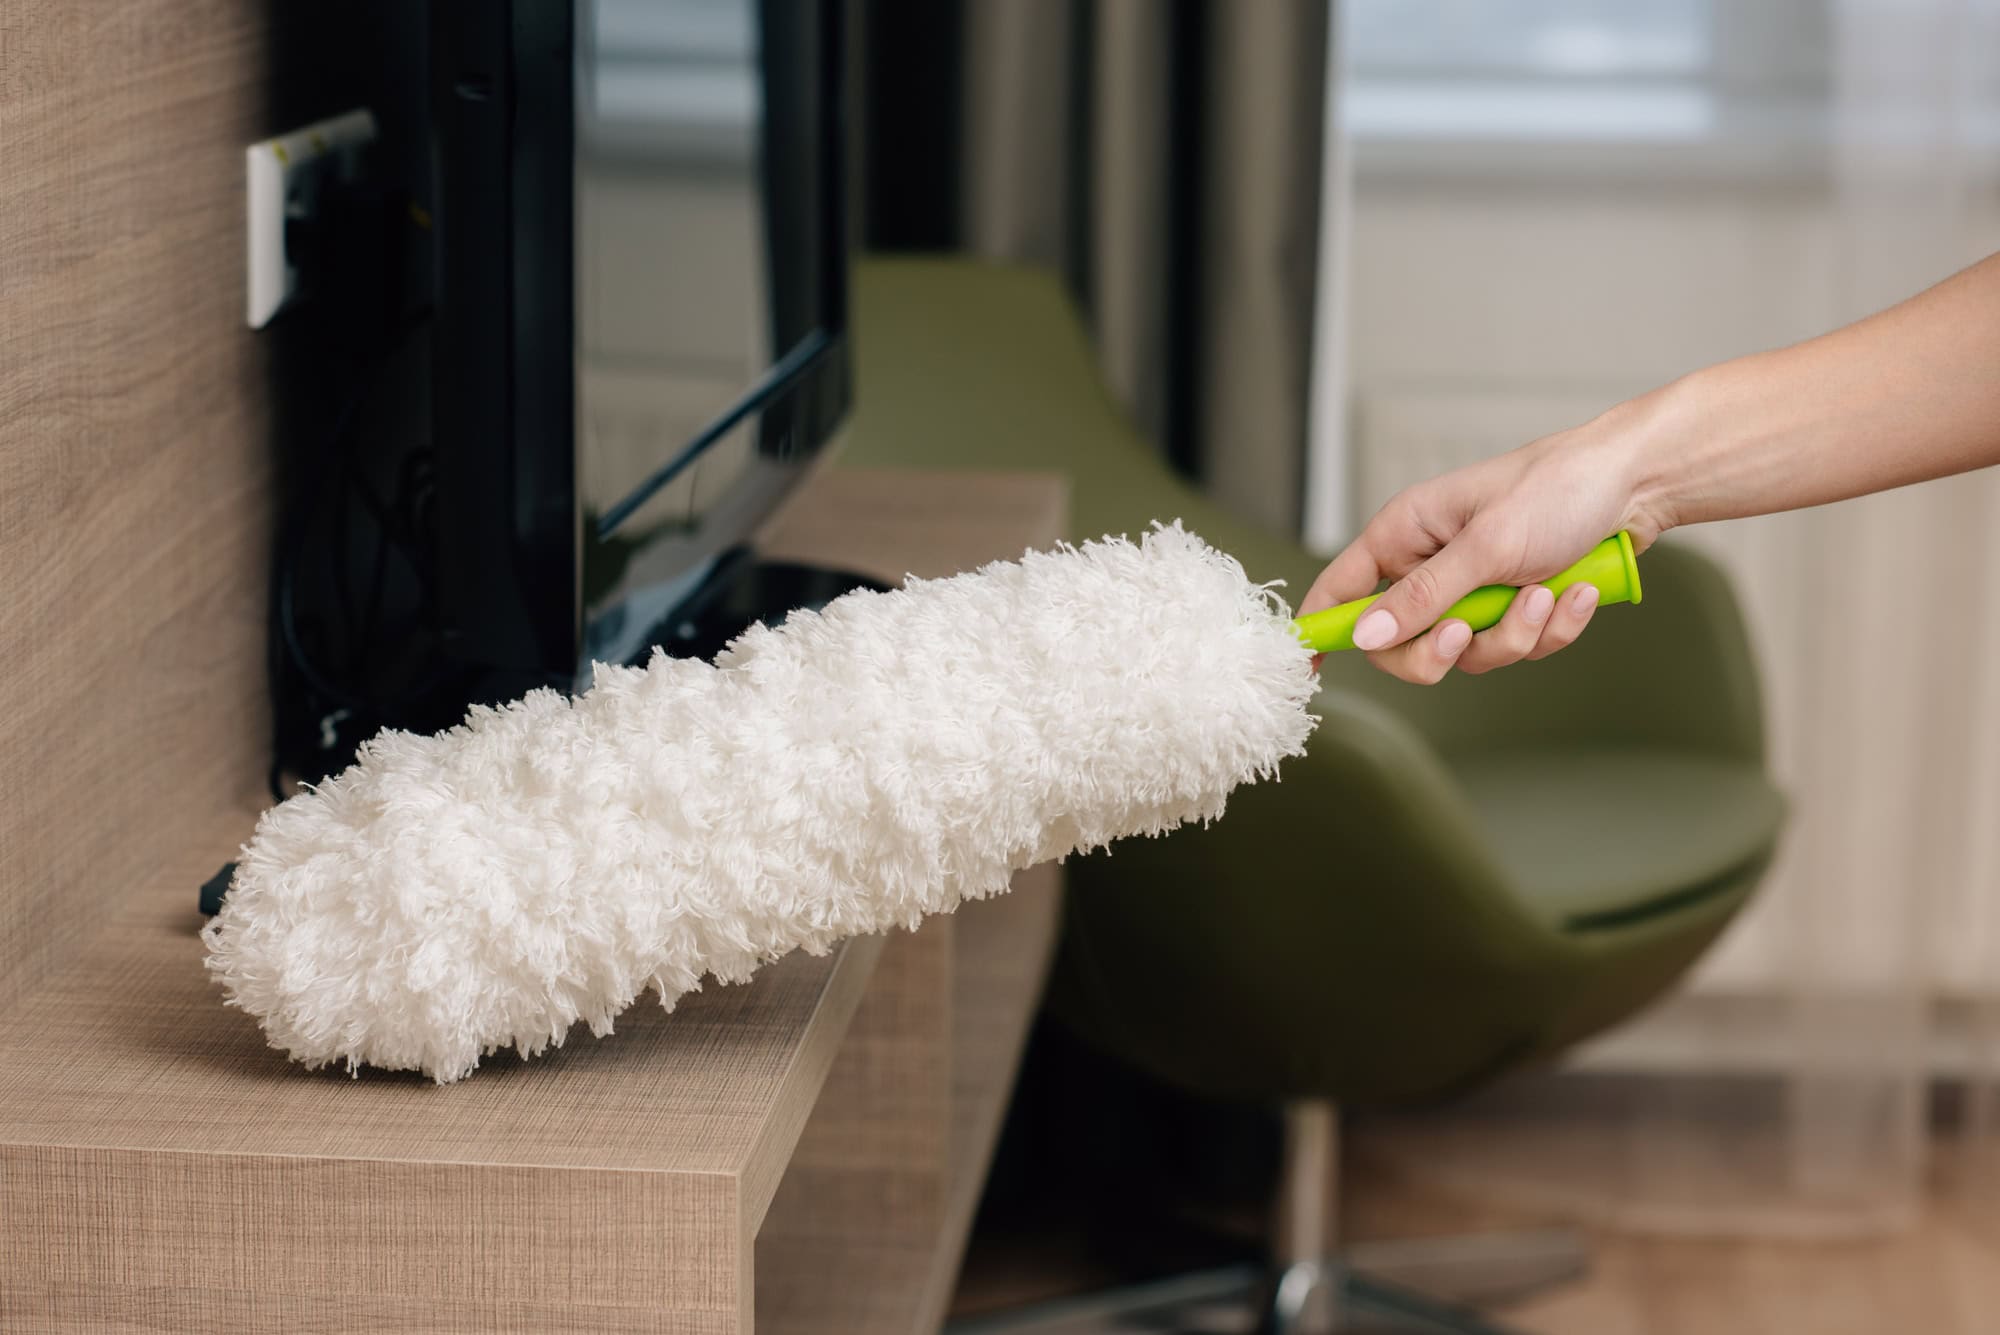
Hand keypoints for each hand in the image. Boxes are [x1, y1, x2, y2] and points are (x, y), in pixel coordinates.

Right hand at [1300, 407, 1670, 683]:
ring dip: (1512, 634)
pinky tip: (1573, 592)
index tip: (1307, 670)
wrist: (1638, 484)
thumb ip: (1425, 595)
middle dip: (1439, 650)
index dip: (1321, 629)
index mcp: (1406, 533)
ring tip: (1546, 594)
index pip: (1341, 588)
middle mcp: (1431, 565)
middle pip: (1400, 643)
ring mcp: (1473, 590)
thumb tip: (1365, 635)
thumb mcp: (1487, 544)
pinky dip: (1549, 628)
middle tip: (1465, 633)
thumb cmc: (1558, 488)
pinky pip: (1515, 647)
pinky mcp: (1514, 607)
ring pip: (1465, 653)